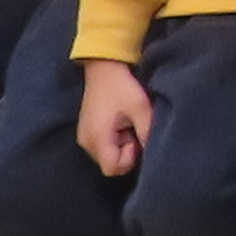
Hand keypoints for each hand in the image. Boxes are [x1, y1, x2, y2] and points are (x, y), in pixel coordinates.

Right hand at [77, 58, 153, 174]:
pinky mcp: (85, 131)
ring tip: (126, 125)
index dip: (128, 159)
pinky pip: (101, 147)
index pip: (112, 169)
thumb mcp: (140, 108)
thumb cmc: (122, 86)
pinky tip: (119, 124)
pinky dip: (113, 141)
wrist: (103, 67)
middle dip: (125, 153)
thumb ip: (147, 133)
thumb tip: (153, 153)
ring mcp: (83, 136)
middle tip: (132, 130)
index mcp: (97, 137)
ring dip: (119, 147)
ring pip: (106, 156)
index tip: (134, 139)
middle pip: (109, 164)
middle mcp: (86, 141)